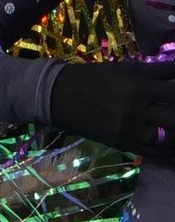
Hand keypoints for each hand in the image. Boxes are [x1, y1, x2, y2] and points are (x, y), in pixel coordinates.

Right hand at [49, 59, 174, 158]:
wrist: (57, 96)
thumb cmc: (92, 77)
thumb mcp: (123, 68)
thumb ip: (156, 69)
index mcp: (137, 88)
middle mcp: (136, 111)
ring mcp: (130, 130)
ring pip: (168, 138)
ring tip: (173, 125)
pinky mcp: (123, 144)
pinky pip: (155, 153)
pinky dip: (169, 150)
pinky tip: (171, 144)